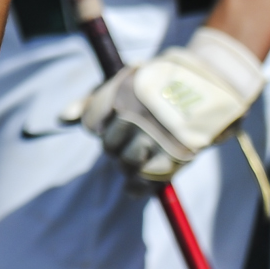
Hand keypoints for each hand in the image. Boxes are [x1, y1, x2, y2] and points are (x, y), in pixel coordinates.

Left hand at [69, 27, 264, 182]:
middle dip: (115, 146)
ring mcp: (154, 138)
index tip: (113, 123)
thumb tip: (62, 118)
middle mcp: (134, 117)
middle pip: (108, 145)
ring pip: (126, 162)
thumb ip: (91, 100)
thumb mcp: (124, 81)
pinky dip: (137, 187)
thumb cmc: (159, 84)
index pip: (92, 123)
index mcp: (121, 95)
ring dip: (127, 164)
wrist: (207, 84)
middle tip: (130, 140)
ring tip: (138, 156)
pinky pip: (147, 180)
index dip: (100, 126)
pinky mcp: (173, 156)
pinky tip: (132, 187)